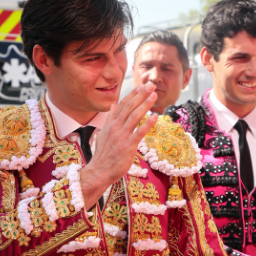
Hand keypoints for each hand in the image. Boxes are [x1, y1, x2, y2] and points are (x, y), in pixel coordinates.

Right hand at [82, 79, 155, 196]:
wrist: (100, 171)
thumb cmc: (104, 154)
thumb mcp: (104, 133)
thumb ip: (110, 119)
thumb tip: (113, 106)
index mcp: (109, 123)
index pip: (121, 105)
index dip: (132, 95)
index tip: (141, 86)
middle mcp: (115, 127)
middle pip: (129, 107)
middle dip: (140, 95)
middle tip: (151, 85)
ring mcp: (121, 136)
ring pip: (134, 116)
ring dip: (145, 105)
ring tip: (154, 95)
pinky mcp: (128, 146)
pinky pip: (139, 133)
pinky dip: (147, 124)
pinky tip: (155, 117)